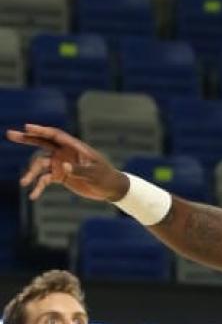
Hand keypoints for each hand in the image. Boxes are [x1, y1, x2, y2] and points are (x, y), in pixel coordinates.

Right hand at [8, 124, 129, 201]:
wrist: (109, 188)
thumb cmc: (105, 177)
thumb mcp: (94, 174)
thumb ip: (79, 170)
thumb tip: (63, 166)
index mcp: (75, 147)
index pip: (55, 136)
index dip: (41, 130)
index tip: (27, 127)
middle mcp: (65, 153)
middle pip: (42, 143)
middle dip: (27, 138)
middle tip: (10, 134)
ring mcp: (61, 164)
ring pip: (40, 165)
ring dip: (31, 173)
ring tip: (24, 183)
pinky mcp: (60, 176)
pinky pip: (44, 180)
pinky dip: (38, 187)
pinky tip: (33, 196)